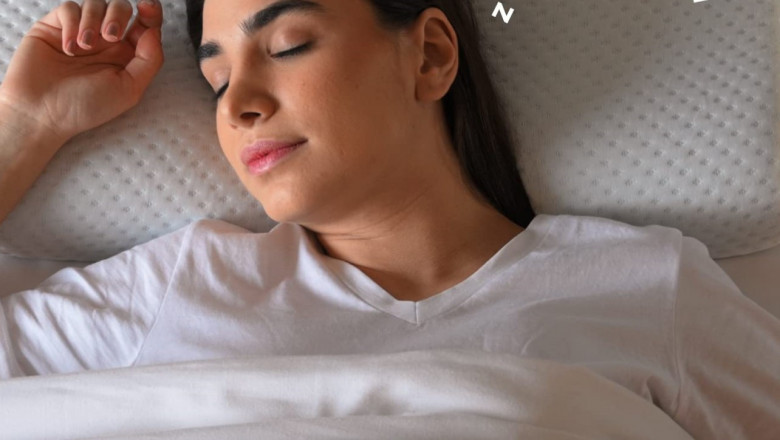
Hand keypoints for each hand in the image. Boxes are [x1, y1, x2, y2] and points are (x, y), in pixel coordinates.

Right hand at [0, 0, 163, 142]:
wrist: (42, 112)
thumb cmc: (86, 106)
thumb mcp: (129, 89)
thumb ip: (149, 60)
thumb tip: (154, 31)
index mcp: (127, 55)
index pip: (145, 25)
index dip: (151, 12)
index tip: (147, 7)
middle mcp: (106, 42)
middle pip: (122, 7)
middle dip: (119, 15)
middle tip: (110, 36)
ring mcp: (81, 32)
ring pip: (96, 3)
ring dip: (94, 20)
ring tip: (85, 46)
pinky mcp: (55, 26)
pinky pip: (69, 7)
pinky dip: (72, 23)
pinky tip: (68, 48)